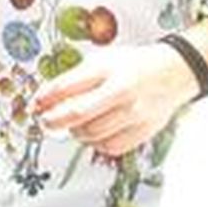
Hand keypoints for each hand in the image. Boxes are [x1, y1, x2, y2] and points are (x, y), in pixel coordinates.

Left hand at [30, 44, 198, 156]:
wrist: (172, 73)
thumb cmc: (132, 65)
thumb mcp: (102, 60)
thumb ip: (76, 78)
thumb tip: (47, 98)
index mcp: (107, 69)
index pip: (66, 86)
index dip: (44, 98)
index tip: (35, 104)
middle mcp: (121, 91)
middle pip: (77, 114)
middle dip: (54, 120)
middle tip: (45, 120)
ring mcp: (134, 113)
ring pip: (92, 133)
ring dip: (75, 132)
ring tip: (72, 125)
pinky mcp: (143, 131)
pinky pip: (110, 146)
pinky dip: (95, 144)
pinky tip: (93, 133)